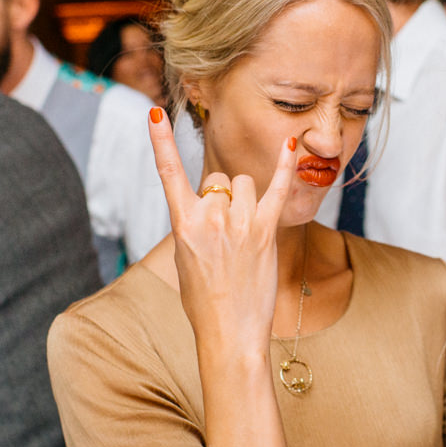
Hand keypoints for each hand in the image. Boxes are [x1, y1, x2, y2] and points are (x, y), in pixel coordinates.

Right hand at [147, 108, 295, 352]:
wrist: (229, 334)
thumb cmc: (204, 302)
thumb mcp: (185, 260)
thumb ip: (194, 226)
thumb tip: (209, 206)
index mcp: (184, 224)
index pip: (168, 173)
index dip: (161, 141)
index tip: (155, 112)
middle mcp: (211, 218)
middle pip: (218, 180)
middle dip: (221, 197)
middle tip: (223, 234)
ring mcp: (241, 223)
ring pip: (244, 184)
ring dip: (245, 200)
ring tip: (243, 234)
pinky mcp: (266, 231)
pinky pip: (277, 190)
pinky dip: (285, 166)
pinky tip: (291, 145)